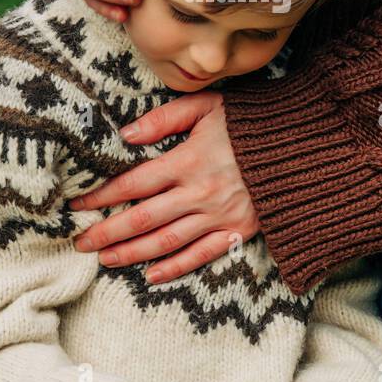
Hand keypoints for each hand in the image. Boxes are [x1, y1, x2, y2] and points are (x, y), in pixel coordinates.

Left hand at [68, 92, 258, 284]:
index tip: (78, 205)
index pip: (134, 183)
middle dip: (107, 232)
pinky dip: (175, 268)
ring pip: (165, 242)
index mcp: (189, 161)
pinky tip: (150, 276)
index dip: (102, 196)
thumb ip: (165, 118)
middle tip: (80, 242)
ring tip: (104, 259)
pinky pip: (201, 255)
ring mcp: (219, 216)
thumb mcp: (209, 106)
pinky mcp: (239, 232)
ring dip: (131, 253)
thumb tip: (127, 135)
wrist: (303, 147)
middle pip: (143, 218)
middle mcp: (200, 193)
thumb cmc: (252, 122)